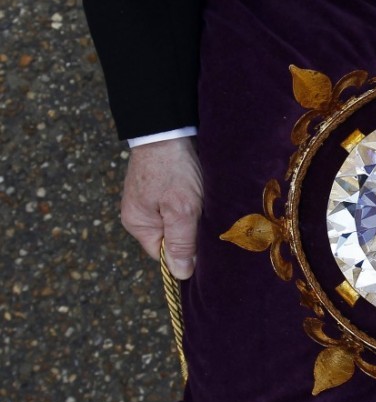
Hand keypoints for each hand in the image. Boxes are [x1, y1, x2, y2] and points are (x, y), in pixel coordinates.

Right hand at [120, 137, 202, 279]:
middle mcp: (141, 215)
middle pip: (172, 240)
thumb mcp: (181, 210)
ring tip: (207, 208)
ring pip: (178, 223)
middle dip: (192, 235)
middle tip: (210, 225)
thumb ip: (180, 243)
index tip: (207, 249)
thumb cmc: (172, 168)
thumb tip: (180, 274)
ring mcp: (150, 201)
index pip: (164, 255)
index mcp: (138, 224)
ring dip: (194, 219)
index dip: (185, 255)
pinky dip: (194, 205)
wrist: (168, 127)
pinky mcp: (162, 188)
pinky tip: (204, 198)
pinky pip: (180, 207)